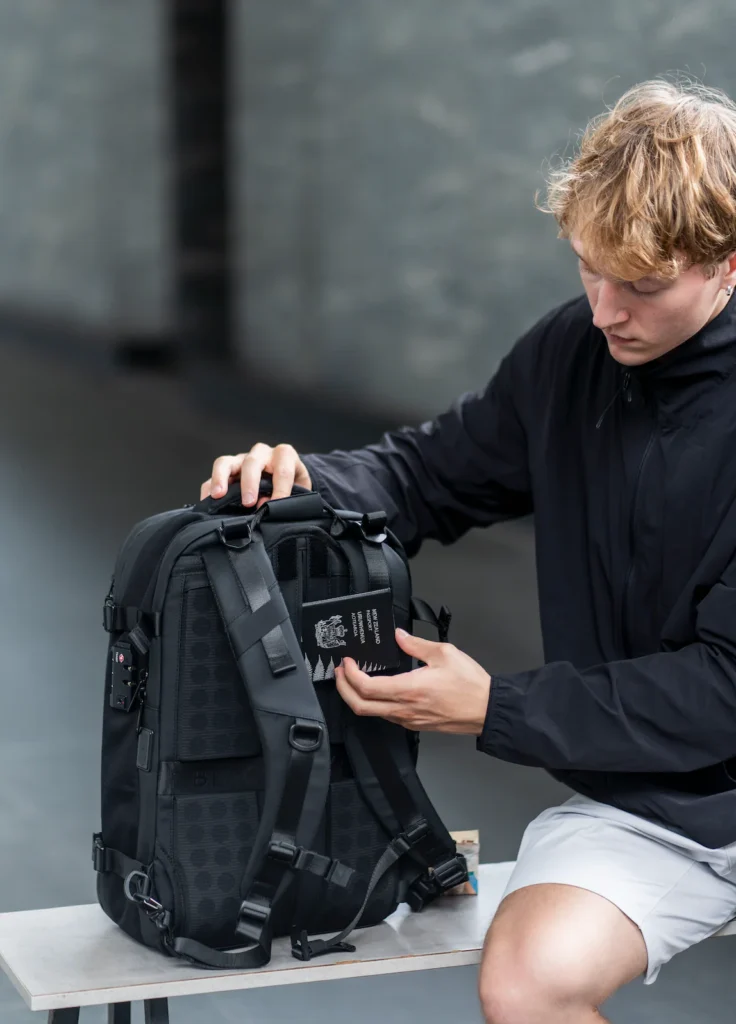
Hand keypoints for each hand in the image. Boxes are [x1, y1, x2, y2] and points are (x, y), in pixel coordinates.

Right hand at [199, 443, 312, 508]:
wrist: (287, 478)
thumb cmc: (293, 485)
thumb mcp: (298, 490)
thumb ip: (287, 498)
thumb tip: (264, 505)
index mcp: (284, 456)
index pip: (283, 470)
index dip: (280, 489)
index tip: (274, 506)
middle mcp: (261, 454)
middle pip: (253, 462)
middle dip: (250, 482)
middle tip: (248, 502)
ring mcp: (241, 460)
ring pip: (226, 462)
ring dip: (221, 478)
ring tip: (218, 495)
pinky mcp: (227, 469)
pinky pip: (214, 475)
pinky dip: (208, 487)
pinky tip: (206, 501)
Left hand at [335, 629, 490, 734]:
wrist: (487, 710)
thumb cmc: (470, 685)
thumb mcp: (445, 654)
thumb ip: (417, 644)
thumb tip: (399, 635)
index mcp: (409, 689)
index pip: (366, 687)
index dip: (349, 675)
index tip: (347, 662)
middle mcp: (405, 709)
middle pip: (360, 706)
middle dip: (343, 689)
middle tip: (340, 672)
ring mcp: (409, 720)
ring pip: (372, 713)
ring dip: (357, 697)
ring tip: (355, 678)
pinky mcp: (415, 725)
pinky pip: (387, 716)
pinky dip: (374, 703)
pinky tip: (378, 689)